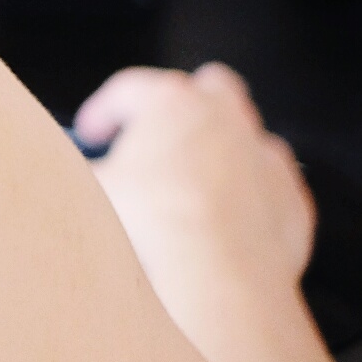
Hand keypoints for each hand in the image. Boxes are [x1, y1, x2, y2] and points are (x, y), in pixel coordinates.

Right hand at [76, 64, 340, 361]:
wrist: (215, 273)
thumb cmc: (149, 223)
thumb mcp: (91, 187)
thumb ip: (83, 169)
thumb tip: (71, 171)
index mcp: (170, 100)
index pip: (130, 88)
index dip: (105, 111)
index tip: (93, 134)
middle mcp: (224, 116)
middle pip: (210, 87)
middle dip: (188, 105)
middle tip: (162, 136)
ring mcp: (264, 156)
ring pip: (250, 134)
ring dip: (225, 150)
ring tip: (198, 183)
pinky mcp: (290, 199)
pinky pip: (273, 187)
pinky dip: (253, 196)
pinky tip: (231, 221)